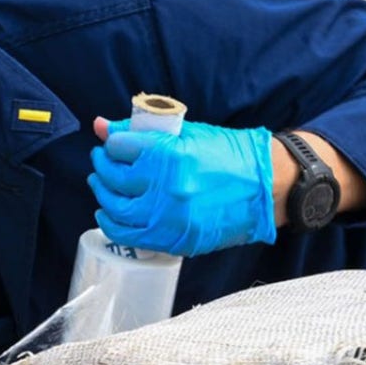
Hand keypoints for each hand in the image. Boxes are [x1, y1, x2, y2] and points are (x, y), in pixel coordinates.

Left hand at [88, 117, 276, 256]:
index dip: (112, 144)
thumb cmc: (228, 155)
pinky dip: (111, 224)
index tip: (113, 145)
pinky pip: (127, 235)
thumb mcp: (186, 132)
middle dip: (102, 167)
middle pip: (112, 177)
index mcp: (168, 153)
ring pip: (115, 208)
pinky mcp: (173, 238)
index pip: (118, 147)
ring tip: (103, 185)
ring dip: (102, 194)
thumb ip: (141, 130)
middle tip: (103, 162)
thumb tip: (100, 125)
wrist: (265, 188)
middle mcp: (165, 186)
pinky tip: (108, 213)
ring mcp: (168, 216)